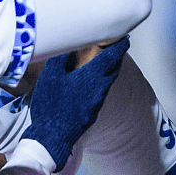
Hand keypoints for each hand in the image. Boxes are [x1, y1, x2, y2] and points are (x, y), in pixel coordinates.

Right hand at [22, 37, 129, 170]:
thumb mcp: (51, 76)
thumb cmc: (51, 105)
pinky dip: (98, 83)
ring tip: (100, 63)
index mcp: (92, 77)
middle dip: (115, 58)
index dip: (120, 46)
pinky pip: (99, 93)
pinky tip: (86, 84)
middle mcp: (99, 89)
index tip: (125, 38)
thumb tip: (67, 47)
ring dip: (107, 71)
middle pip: (113, 70)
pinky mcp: (91, 112)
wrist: (52, 136)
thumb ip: (60, 59)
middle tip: (114, 48)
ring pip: (106, 82)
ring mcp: (96, 103)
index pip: (111, 57)